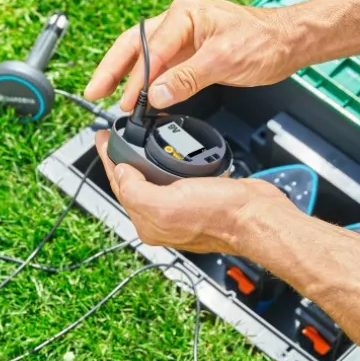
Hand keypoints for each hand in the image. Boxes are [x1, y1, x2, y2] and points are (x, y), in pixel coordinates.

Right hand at [84, 0, 297, 111]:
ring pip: (145, 56)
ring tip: (108, 96)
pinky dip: (149, 82)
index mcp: (185, 14)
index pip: (150, 48)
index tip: (128, 102)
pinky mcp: (192, 52)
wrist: (289, 43)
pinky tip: (141, 97)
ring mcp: (185, 37)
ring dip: (127, 76)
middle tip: (95, 91)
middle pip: (135, 45)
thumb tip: (157, 94)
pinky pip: (163, 67)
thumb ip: (187, 78)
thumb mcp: (224, 61)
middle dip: (112, 69)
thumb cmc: (264, 41)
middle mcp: (180, 21)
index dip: (136, 78)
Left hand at [94, 130, 292, 253]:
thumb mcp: (167, 203)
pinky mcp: (198, 197)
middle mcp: (163, 219)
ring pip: (152, 179)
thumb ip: (136, 190)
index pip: (119, 186)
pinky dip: (165, 163)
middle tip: (112, 137)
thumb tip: (121, 172)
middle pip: (133, 183)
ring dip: (142, 160)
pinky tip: (168, 152)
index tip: (103, 138)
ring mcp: (181, 208)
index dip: (109, 160)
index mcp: (149, 223)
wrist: (257, 214)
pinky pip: (173, 178)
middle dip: (121, 160)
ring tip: (133, 142)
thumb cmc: (220, 215)